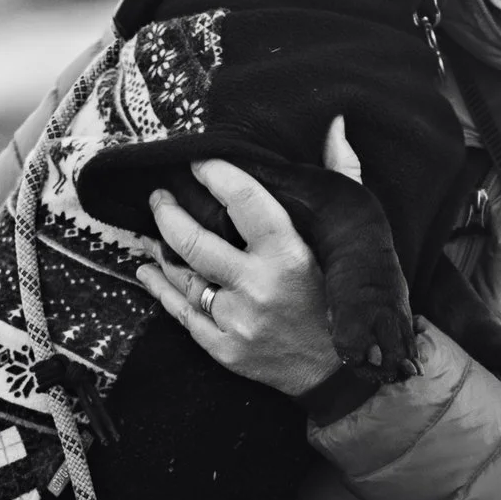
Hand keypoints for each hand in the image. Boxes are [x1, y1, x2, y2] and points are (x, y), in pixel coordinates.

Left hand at [137, 118, 366, 397]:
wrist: (346, 373)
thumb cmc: (348, 297)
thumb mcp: (352, 236)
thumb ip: (342, 176)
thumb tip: (335, 125)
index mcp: (290, 254)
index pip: (242, 200)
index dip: (214, 174)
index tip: (197, 162)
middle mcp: (260, 287)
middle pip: (194, 241)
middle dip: (169, 213)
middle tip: (160, 196)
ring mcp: (239, 321)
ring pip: (183, 277)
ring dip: (161, 250)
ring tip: (152, 231)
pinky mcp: (226, 350)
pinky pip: (182, 314)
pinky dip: (161, 290)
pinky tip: (149, 271)